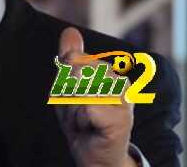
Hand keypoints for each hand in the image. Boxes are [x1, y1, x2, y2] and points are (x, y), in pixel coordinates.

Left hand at [55, 27, 135, 166]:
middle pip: (74, 72)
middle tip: (78, 112)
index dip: (64, 79)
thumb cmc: (82, 122)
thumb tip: (70, 32)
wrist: (93, 155)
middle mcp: (120, 82)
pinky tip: (90, 127)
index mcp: (109, 72)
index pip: (72, 58)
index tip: (73, 97)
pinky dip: (80, 119)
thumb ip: (69, 59)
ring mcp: (123, 99)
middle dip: (66, 94)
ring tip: (84, 120)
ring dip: (72, 109)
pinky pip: (86, 107)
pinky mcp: (121, 117)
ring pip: (78, 89)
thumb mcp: (68, 87)